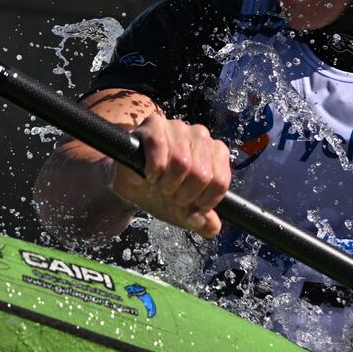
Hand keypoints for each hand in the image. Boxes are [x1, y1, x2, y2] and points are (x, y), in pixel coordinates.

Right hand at [112, 114, 231, 238]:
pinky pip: (159, 145)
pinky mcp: (154, 123)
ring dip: (167, 183)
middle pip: (201, 173)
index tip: (190, 206)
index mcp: (216, 153)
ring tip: (159, 186)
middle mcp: (201, 136)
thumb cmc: (162, 193)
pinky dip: (153, 167)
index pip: (220, 181)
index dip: (204, 201)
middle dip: (183, 194)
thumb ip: (202, 221)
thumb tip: (212, 227)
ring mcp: (178, 127)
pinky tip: (149, 174)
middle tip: (171, 196)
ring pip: (181, 161)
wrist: (132, 186)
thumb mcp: (184, 213)